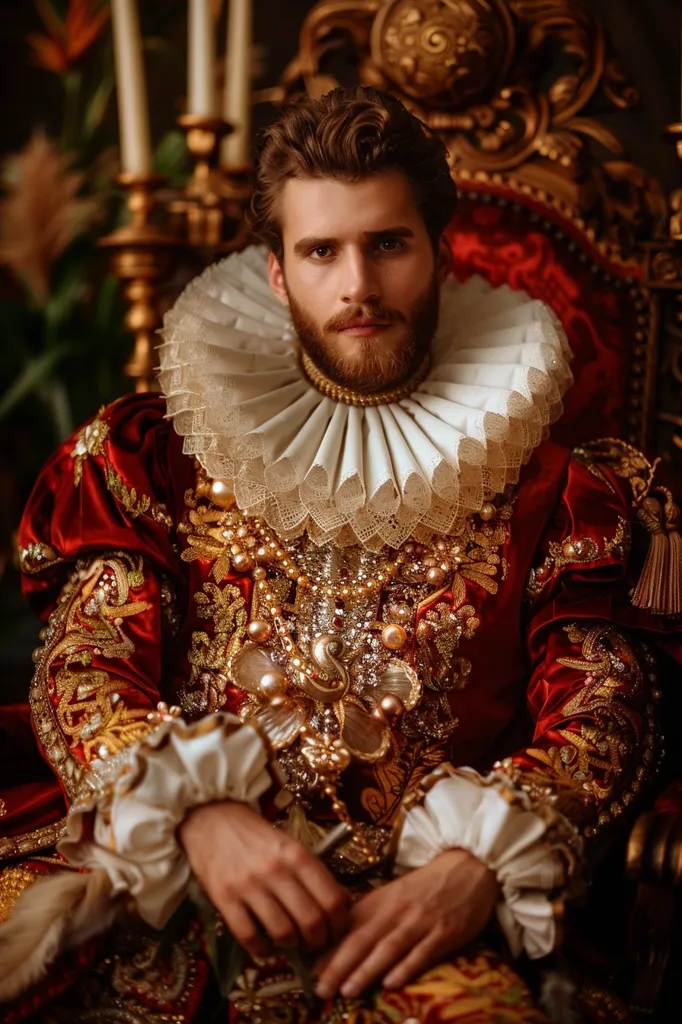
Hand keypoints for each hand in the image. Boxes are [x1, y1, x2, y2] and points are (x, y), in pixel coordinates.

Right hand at [179, 801, 349, 958]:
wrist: (213, 820)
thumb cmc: (256, 836)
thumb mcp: (291, 845)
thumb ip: (314, 872)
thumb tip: (342, 903)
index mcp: (298, 855)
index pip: (332, 899)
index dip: (340, 924)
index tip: (336, 931)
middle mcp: (276, 870)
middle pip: (311, 921)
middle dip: (318, 941)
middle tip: (315, 943)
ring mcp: (249, 885)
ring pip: (283, 932)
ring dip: (291, 945)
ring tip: (290, 941)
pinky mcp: (224, 898)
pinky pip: (249, 937)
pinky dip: (262, 950)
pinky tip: (265, 945)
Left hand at [314, 848, 498, 998]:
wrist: (468, 866)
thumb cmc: (427, 885)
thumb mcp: (394, 894)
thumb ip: (371, 915)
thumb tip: (340, 940)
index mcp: (382, 900)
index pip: (349, 927)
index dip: (330, 949)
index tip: (311, 970)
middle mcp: (397, 910)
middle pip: (363, 939)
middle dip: (339, 965)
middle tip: (321, 988)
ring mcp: (421, 921)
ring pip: (388, 948)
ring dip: (366, 970)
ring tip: (347, 990)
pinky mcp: (445, 932)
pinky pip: (422, 952)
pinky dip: (405, 968)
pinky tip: (391, 984)